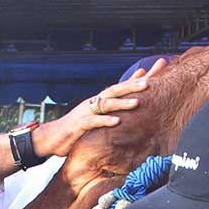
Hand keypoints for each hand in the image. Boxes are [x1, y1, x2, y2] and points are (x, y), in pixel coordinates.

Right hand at [33, 57, 165, 157]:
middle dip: (132, 85)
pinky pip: (94, 121)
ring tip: (137, 103)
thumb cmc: (77, 128)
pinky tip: (117, 121)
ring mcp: (86, 112)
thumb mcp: (96, 117)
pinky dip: (105, 121)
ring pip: (105, 104)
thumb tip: (129, 104)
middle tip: (149, 82)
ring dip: (121, 103)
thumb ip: (110, 109)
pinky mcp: (79, 125)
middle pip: (115, 90)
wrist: (52, 138)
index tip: (156, 70)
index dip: (138, 78)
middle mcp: (94, 102)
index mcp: (100, 100)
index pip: (122, 86)